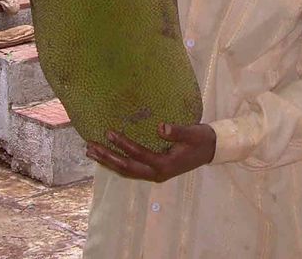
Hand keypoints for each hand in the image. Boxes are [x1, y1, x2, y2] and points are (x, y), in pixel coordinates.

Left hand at [86, 123, 215, 182]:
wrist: (210, 150)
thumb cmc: (201, 139)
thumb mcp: (192, 133)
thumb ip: (176, 131)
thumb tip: (161, 127)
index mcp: (165, 165)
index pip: (139, 154)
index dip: (124, 144)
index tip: (109, 133)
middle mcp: (157, 173)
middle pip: (127, 168)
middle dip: (107, 158)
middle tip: (90, 147)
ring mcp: (154, 174)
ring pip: (127, 171)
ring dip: (108, 162)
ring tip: (91, 151)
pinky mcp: (154, 171)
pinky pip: (131, 169)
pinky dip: (117, 163)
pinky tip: (106, 155)